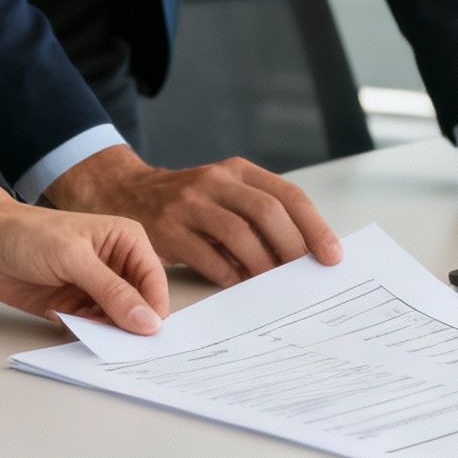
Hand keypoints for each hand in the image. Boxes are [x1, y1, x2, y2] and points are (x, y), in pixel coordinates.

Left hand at [0, 182, 169, 331]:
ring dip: (104, 332)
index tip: (146, 339)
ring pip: (116, 321)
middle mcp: (117, 265)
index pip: (154, 283)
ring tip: (82, 327)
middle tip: (119, 345)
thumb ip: (112, 292)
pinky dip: (84, 333)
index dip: (153, 311)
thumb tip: (148, 321)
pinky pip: (92, 328)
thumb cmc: (28, 234)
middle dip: (130, 326)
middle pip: (139, 305)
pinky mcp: (75, 305)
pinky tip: (64, 322)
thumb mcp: (74, 259)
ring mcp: (96, 287)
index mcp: (127, 241)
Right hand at [46, 145, 342, 286]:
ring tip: (273, 285)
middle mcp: (216, 181)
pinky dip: (229, 275)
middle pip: (267, 212)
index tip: (332, 255)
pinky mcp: (167, 229)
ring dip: (262, 264)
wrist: (126, 193)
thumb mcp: (224, 193)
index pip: (287, 195)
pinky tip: (238, 286)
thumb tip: (304, 256)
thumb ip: (258, 216)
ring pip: (239, 234)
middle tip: (303, 276)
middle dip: (292, 247)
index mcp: (238, 171)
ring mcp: (190, 203)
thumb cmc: (189, 203)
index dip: (314, 226)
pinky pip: (207, 257)